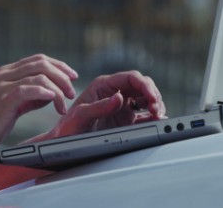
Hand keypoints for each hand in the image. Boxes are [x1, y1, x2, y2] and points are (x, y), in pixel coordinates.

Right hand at [0, 54, 77, 157]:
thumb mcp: (15, 105)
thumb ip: (32, 96)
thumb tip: (52, 92)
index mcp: (7, 72)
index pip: (38, 59)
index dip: (59, 65)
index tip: (73, 77)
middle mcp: (4, 74)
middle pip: (41, 63)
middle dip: (62, 76)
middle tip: (71, 93)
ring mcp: (2, 85)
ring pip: (38, 76)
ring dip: (57, 89)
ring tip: (62, 105)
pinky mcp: (2, 99)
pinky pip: (28, 89)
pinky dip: (44, 92)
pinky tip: (52, 99)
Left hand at [43, 71, 166, 139]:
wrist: (64, 144)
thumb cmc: (68, 128)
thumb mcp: (81, 116)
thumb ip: (99, 107)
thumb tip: (119, 97)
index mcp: (103, 86)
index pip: (131, 77)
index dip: (145, 85)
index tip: (152, 98)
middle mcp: (114, 93)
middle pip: (142, 86)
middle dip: (153, 95)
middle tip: (156, 110)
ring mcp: (121, 107)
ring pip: (146, 99)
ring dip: (156, 105)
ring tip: (158, 117)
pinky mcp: (125, 120)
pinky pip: (144, 115)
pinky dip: (153, 117)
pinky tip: (156, 122)